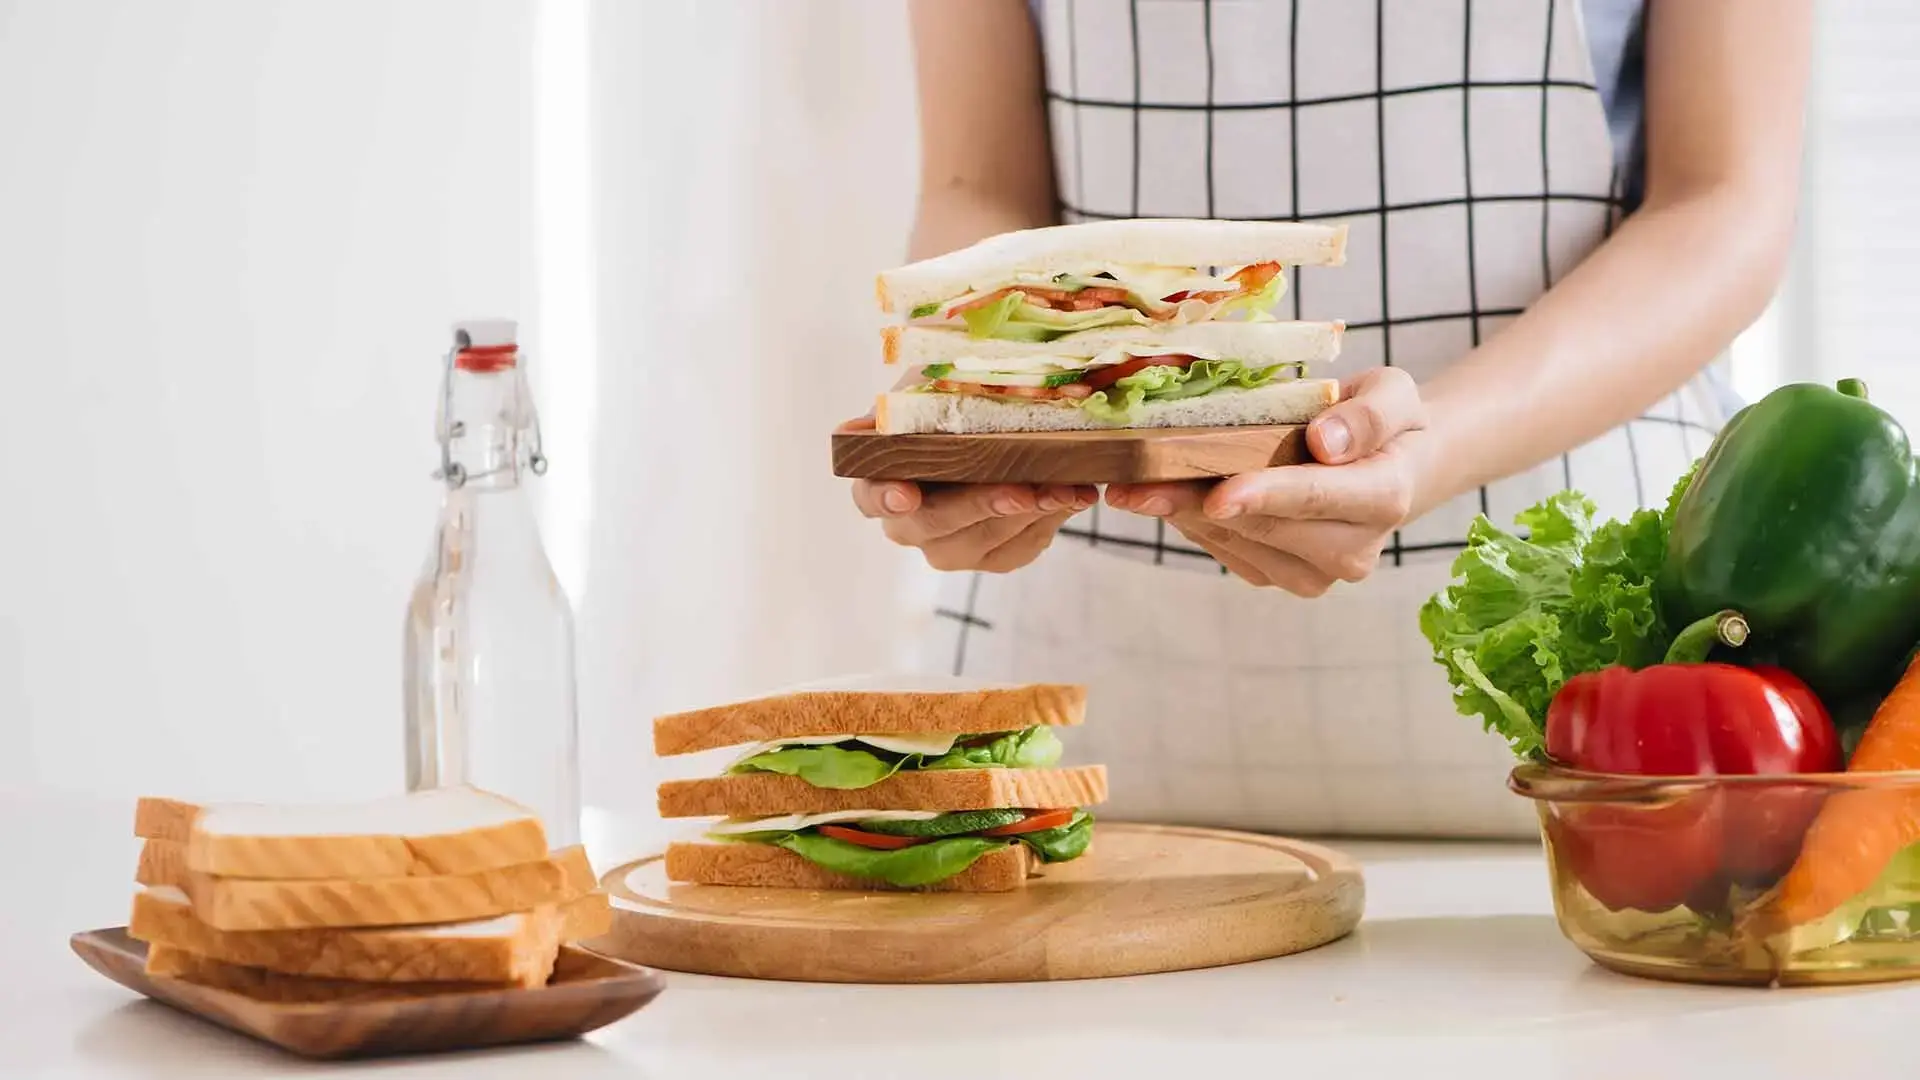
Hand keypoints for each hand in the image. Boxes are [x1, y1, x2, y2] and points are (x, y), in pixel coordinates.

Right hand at [841, 417, 1096, 572]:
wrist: (997, 422)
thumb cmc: (951, 401)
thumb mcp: (928, 390)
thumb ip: (903, 406)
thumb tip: (855, 430)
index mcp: (881, 482)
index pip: (870, 497)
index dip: (886, 498)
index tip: (907, 494)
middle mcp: (908, 525)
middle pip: (935, 527)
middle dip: (980, 506)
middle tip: (1019, 489)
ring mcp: (950, 547)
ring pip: (983, 543)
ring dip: (1026, 514)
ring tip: (1064, 488)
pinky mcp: (994, 557)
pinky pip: (1019, 548)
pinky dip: (1050, 520)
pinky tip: (1074, 495)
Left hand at [1105, 368, 1428, 594]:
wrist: (1391, 467)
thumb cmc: (1386, 422)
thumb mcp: (1394, 394)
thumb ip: (1369, 415)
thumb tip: (1327, 442)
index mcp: (1385, 498)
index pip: (1320, 498)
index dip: (1268, 496)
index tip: (1219, 494)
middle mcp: (1352, 551)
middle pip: (1265, 527)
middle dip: (1196, 505)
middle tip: (1131, 485)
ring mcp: (1315, 573)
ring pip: (1236, 544)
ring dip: (1181, 515)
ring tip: (1129, 487)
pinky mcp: (1280, 576)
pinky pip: (1227, 551)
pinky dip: (1191, 522)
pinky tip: (1160, 495)